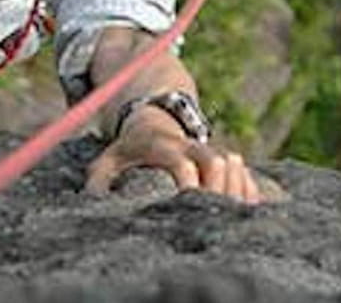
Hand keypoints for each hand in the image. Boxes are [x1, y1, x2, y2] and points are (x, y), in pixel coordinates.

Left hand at [86, 106, 260, 202]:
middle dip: (216, 191)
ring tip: (228, 219)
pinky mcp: (223, 160)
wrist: (151, 120)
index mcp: (161, 146)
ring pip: (234, 164)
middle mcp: (189, 145)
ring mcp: (208, 150)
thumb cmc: (126, 151)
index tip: (186, 205)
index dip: (188, 183)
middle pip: (216, 162)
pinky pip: (246, 174)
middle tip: (208, 218)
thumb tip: (91, 204)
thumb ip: (98, 181)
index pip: (181, 162)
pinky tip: (246, 214)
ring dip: (235, 191)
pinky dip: (249, 193)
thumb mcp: (106, 160)